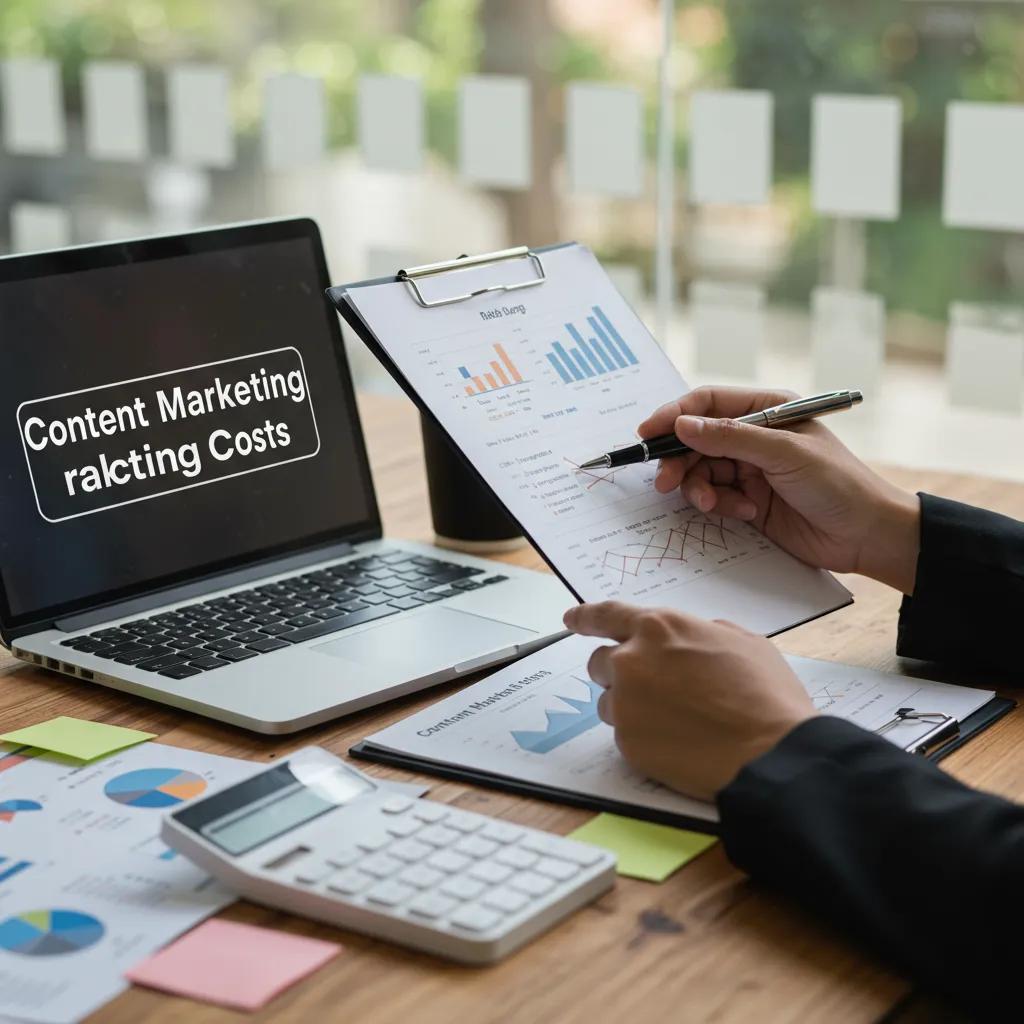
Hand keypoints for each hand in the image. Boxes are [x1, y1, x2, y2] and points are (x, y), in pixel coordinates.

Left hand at [564, 602, 814, 799]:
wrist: (771, 754)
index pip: (606, 615)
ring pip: (610, 701)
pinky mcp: (627, 742)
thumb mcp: (743, 641)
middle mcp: (632, 661)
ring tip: (676, 720)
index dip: (585, 617)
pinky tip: (678, 742)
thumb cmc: (765, 696)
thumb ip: (702, 631)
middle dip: (619, 672)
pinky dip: (643, 736)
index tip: (571, 620)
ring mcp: (625, 703)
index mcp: (659, 628)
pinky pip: (624, 734)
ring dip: (631, 707)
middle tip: (653, 688)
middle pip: (600, 662)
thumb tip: (691, 637)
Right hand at [639, 386, 919, 593]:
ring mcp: (750, 469)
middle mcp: (755, 435)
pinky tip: (746, 513)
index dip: (675, 415)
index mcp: (768, 409)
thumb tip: (682, 424)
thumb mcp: (785, 454)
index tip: (648, 433)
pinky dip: (720, 506)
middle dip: (680, 460)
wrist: (867, 536)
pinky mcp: (748, 500)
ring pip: (700, 472)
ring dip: (700, 489)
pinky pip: (714, 497)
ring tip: (715, 505)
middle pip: (696, 440)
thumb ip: (730, 438)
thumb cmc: (838, 484)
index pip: (708, 403)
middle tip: (666, 483)